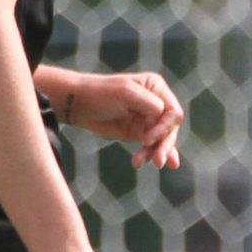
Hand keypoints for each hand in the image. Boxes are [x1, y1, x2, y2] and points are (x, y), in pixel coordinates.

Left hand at [57, 70, 183, 168]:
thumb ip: (149, 103)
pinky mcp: (138, 133)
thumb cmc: (101, 93)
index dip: (166, 128)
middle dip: (164, 145)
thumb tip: (165, 115)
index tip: (149, 139)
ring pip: (161, 140)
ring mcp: (148, 119)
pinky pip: (150, 147)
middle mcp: (156, 103)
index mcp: (156, 88)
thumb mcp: (125, 93)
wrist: (78, 104)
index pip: (173, 112)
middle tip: (158, 161)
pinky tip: (149, 163)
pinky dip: (150, 155)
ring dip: (156, 153)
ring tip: (147, 164)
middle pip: (170, 129)